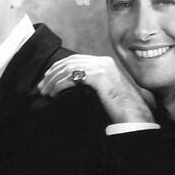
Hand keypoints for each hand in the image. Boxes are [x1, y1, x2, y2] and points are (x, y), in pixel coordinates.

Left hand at [37, 56, 155, 125]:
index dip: (57, 69)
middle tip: (41, 87)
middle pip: (69, 63)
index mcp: (103, 63)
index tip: (46, 80)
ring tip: (45, 93)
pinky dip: (60, 85)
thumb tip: (70, 85)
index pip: (74, 60)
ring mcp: (102, 67)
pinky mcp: (100, 76)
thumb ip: (90, 83)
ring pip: (69, 69)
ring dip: (53, 81)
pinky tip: (54, 93)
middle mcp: (102, 61)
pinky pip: (73, 77)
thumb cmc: (119, 107)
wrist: (134, 115)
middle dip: (52, 75)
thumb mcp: (103, 91)